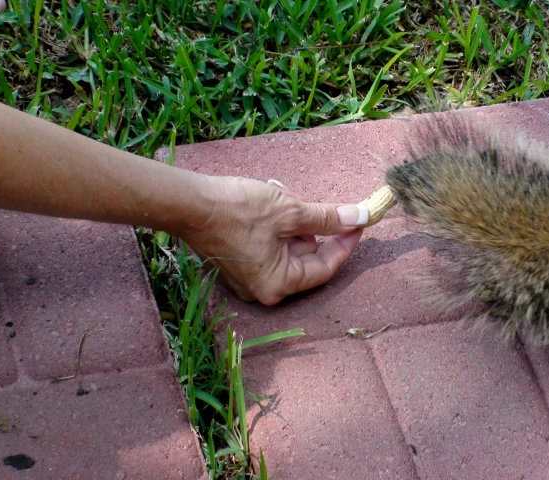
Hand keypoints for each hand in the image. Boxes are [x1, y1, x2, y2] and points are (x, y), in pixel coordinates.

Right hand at [181, 176, 365, 304]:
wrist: (188, 203)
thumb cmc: (238, 210)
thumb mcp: (290, 211)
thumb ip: (328, 218)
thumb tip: (360, 217)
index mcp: (279, 284)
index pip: (325, 267)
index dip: (345, 243)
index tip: (359, 222)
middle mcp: (263, 289)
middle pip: (305, 257)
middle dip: (313, 226)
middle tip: (312, 201)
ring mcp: (248, 278)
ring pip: (287, 248)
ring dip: (292, 221)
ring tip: (282, 195)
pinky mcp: (237, 263)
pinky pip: (268, 246)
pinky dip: (275, 225)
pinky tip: (270, 201)